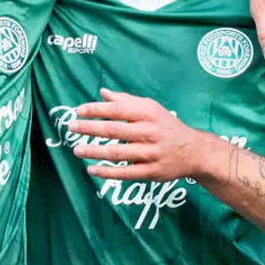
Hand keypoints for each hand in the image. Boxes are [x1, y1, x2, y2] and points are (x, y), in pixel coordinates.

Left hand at [69, 88, 211, 180]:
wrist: (194, 151)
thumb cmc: (166, 126)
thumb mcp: (151, 109)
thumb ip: (126, 101)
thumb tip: (102, 92)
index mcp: (148, 113)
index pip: (117, 109)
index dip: (95, 110)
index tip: (78, 111)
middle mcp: (149, 132)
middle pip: (113, 130)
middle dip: (89, 128)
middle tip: (70, 127)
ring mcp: (151, 153)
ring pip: (117, 153)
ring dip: (94, 151)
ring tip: (76, 150)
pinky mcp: (151, 172)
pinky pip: (125, 173)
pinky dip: (106, 172)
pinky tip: (91, 169)